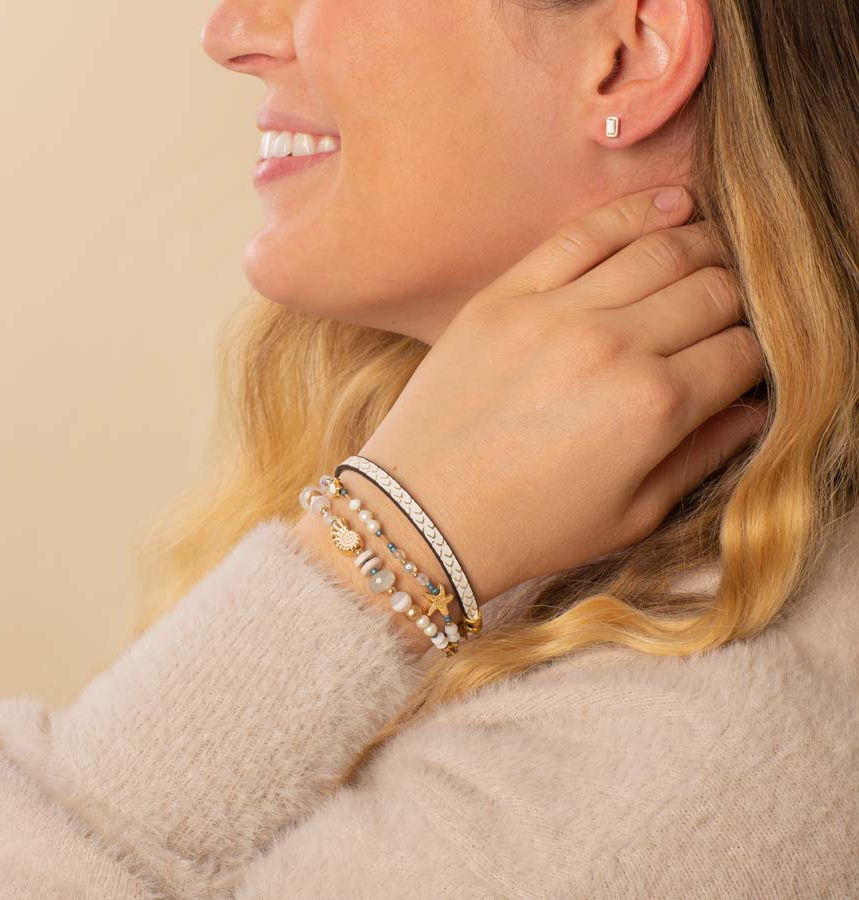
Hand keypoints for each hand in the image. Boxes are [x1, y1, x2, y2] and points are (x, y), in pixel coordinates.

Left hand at [359, 186, 767, 606]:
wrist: (423, 514)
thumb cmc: (529, 527)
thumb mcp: (632, 515)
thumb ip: (702, 456)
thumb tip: (757, 409)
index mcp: (653, 408)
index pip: (742, 351)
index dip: (758, 354)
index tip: (744, 363)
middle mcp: (612, 347)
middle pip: (712, 289)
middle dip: (737, 299)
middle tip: (728, 313)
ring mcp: (555, 312)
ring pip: (660, 248)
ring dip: (702, 246)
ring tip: (711, 254)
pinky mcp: (505, 295)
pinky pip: (583, 233)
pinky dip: (635, 212)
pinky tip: (670, 205)